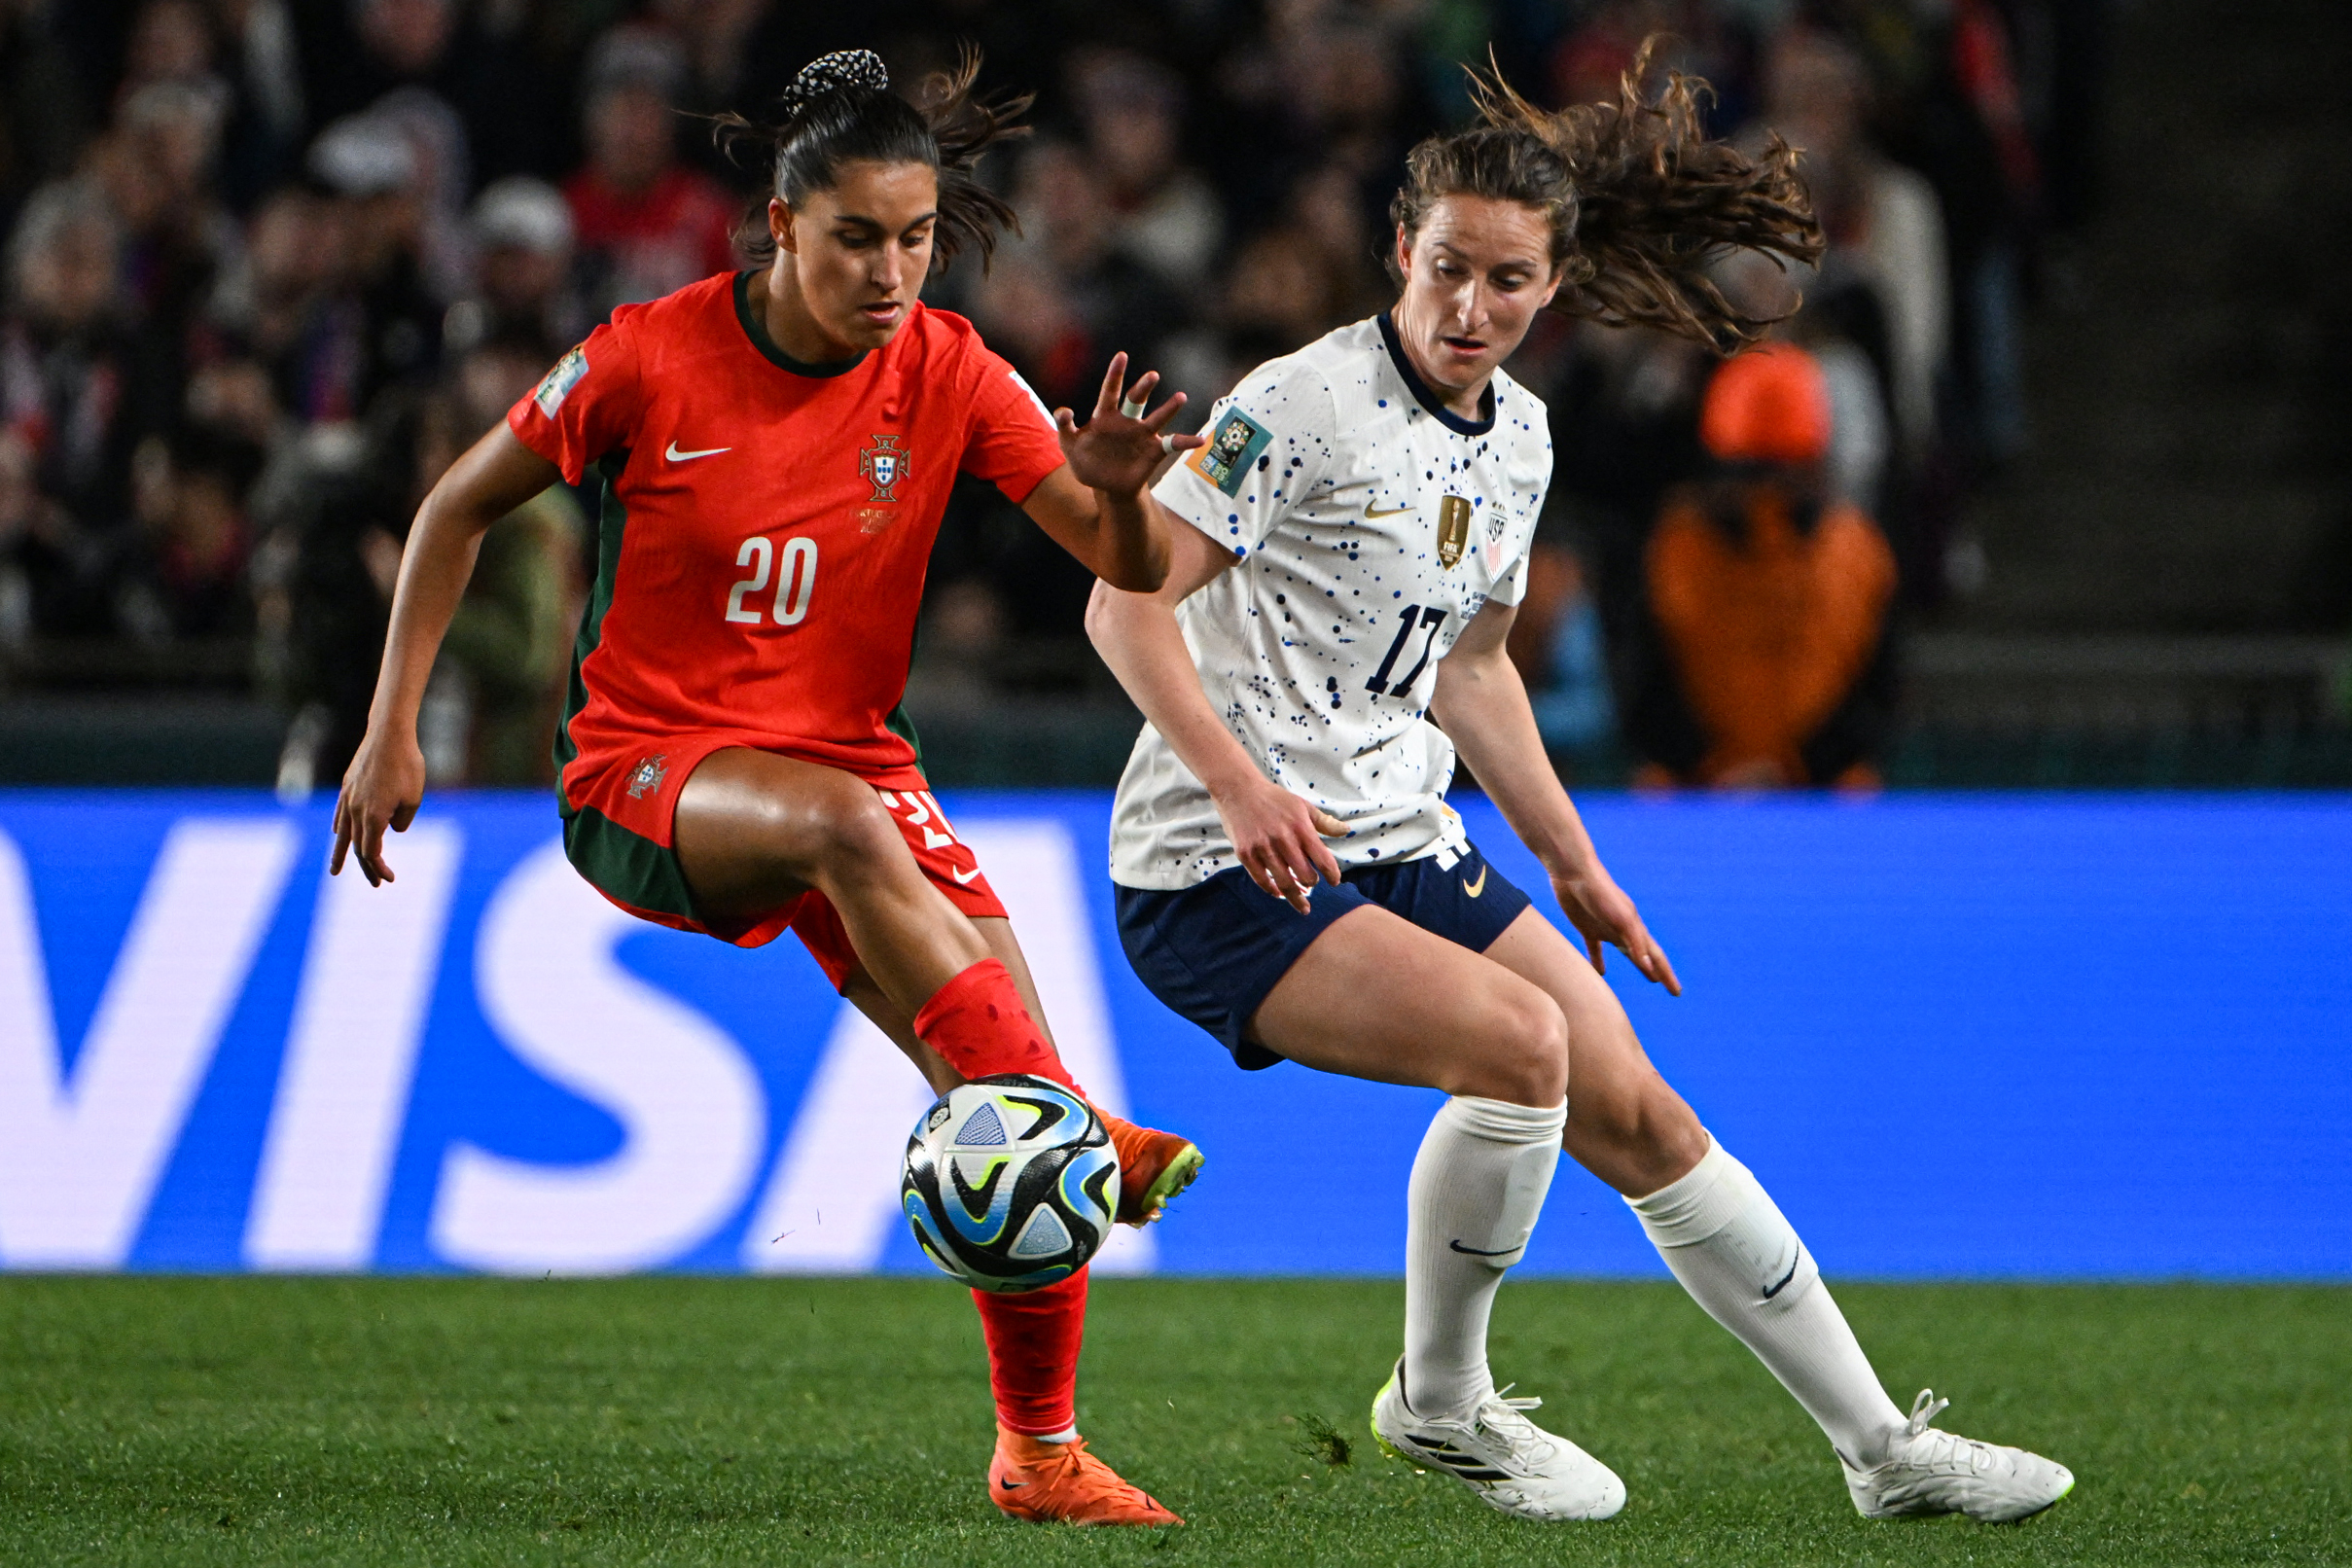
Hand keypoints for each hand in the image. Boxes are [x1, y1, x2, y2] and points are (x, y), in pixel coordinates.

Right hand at [329, 726, 425, 886]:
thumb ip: (403, 820)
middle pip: (357, 848)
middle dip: (367, 868)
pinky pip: (340, 814)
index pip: (371, 852)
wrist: (388, 734)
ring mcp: (348, 798)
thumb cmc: (407, 765)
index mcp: (374, 817)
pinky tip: (339, 834)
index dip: (379, 867)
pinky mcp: (347, 787)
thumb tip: (391, 829)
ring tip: (335, 870)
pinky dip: (340, 828)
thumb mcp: (414, 797)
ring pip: (342, 834)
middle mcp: (356, 811)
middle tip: (376, 884)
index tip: (389, 878)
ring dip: (340, 854)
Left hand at [1054, 353, 1203, 497]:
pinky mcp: (1154, 451)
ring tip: (1181, 398)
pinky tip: (1201, 440)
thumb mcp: (1070, 445)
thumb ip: (1065, 427)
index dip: (1116, 374)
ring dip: (1169, 409)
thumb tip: (1064, 411)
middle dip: (1144, 388)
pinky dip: (1187, 442)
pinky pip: (1173, 444)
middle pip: (1137, 400)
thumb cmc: (1086, 461)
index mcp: (1105, 416)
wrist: (1105, 486)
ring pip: (1158, 418)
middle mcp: (1127, 421)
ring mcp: (1142, 435)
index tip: (1122, 356)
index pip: (1110, 391)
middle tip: (1152, 376)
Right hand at [1212, 773, 1348, 913]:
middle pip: (1305, 876)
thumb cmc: (1274, 799)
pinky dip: (1273, 890)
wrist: (1238, 790)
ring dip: (1295, 896)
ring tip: (1301, 903)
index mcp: (1301, 827)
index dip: (1333, 875)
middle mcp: (1283, 839)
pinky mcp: (1245, 854)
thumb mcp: (1302, 805)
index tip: (1334, 882)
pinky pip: (1262, 880)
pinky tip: (1279, 893)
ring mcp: (1263, 848)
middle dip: (1312, 885)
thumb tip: (1346, 830)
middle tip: (1312, 886)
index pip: (1323, 859)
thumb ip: (1325, 822)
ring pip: (1284, 883)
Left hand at [1551, 862, 1682, 994]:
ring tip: (1648, 977)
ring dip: (1638, 964)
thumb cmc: (1599, 893)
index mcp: (1635, 927)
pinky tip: (1599, 973)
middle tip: (1671, 989)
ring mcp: (1607, 927)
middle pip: (1646, 955)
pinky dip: (1598, 961)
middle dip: (1659, 972)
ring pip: (1626, 951)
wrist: (1573, 871)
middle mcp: (1625, 929)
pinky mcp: (1587, 926)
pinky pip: (1595, 948)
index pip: (1656, 956)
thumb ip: (1634, 942)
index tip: (1677, 993)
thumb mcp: (1621, 918)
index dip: (1667, 974)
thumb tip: (1649, 967)